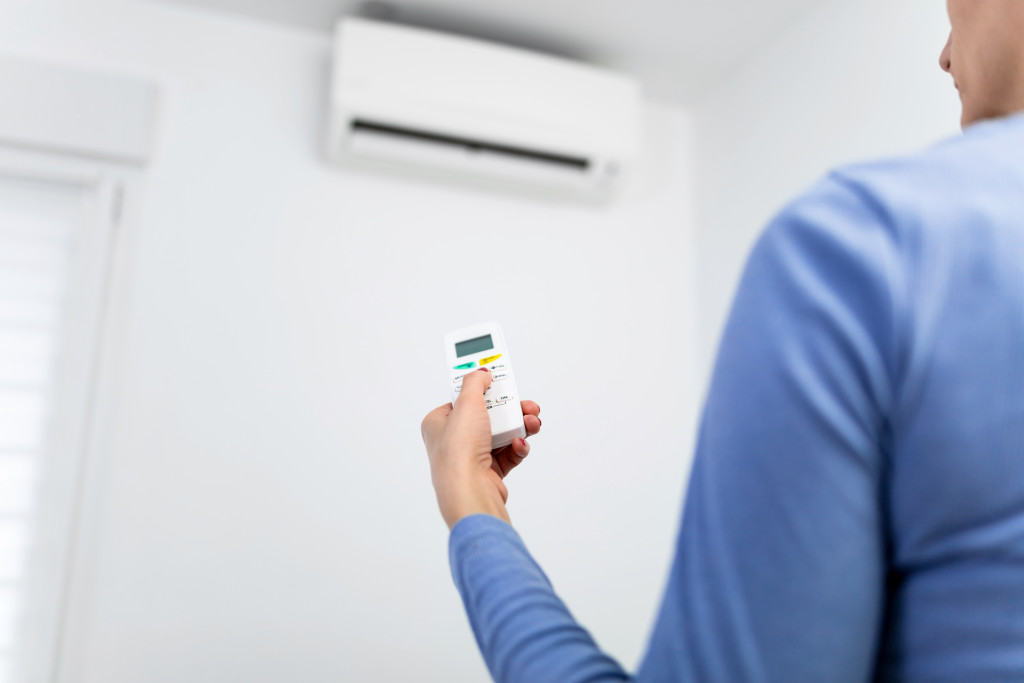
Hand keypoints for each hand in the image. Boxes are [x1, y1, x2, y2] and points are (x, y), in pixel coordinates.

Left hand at [421, 368, 541, 528]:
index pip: (463, 398)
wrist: (470, 491)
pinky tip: (519, 444)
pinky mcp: (489, 472)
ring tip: (532, 423)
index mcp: (439, 422)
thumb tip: (480, 373)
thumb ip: (475, 383)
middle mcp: (454, 439)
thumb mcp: (466, 404)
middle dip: (511, 409)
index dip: (483, 389)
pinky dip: (517, 447)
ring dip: (520, 426)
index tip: (499, 380)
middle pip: (488, 415)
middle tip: (526, 405)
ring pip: (501, 433)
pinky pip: (508, 453)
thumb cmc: (459, 453)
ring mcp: (471, 456)